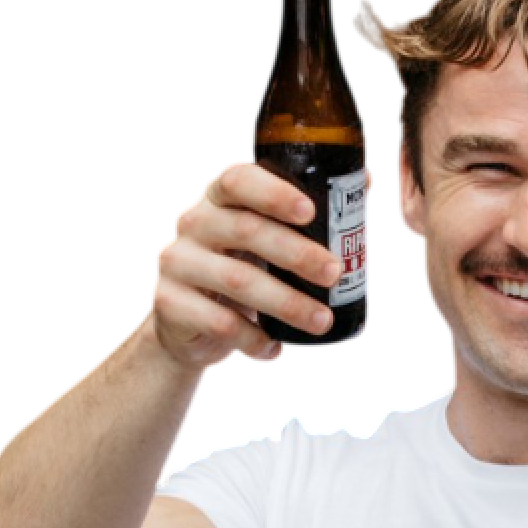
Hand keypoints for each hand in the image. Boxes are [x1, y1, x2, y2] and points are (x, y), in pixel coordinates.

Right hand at [147, 159, 366, 374]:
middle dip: (296, 253)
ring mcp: (176, 262)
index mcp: (216, 199)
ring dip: (286, 303)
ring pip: (237, 280)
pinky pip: (219, 322)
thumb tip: (359, 186)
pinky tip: (277, 347)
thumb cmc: (238, 272)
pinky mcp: (168, 302)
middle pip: (245, 230)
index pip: (236, 179)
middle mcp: (192, 223)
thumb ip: (299, 221)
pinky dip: (254, 338)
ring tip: (322, 321)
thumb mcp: (262, 242)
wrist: (185, 325)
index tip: (310, 212)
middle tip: (335, 273)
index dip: (273, 192)